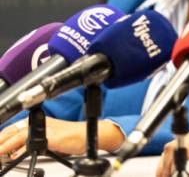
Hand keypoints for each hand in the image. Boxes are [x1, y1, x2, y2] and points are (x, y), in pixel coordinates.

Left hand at [0, 117, 123, 158]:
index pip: (15, 128)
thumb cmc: (74, 137)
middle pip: (13, 130)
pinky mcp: (52, 137)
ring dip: (5, 145)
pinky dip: (21, 149)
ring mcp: (46, 129)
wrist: (91, 135)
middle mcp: (42, 123)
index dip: (2, 136)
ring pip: (19, 135)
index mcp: (40, 122)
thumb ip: (34, 143)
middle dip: (1, 140)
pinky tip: (15, 155)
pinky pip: (32, 142)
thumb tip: (16, 152)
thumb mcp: (50, 139)